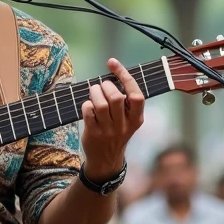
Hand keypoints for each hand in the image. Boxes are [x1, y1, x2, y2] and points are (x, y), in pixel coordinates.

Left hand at [80, 59, 143, 182]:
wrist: (106, 160)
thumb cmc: (116, 132)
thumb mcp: (128, 120)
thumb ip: (125, 102)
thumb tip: (113, 74)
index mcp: (136, 119)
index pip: (136, 94)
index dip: (124, 76)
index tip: (112, 63)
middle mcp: (124, 125)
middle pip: (116, 97)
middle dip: (106, 86)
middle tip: (102, 86)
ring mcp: (108, 130)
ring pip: (101, 104)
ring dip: (95, 92)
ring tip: (94, 92)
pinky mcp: (93, 133)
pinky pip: (88, 112)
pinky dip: (87, 104)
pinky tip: (88, 106)